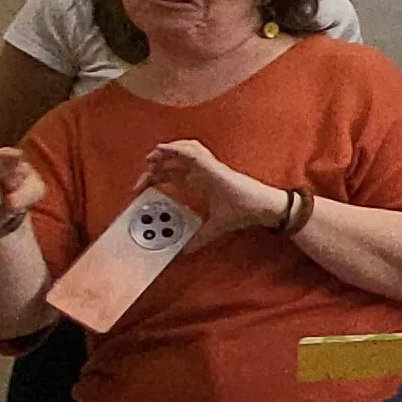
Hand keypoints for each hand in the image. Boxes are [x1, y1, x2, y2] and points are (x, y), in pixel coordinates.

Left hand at [140, 139, 281, 238]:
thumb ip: (198, 238)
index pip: (172, 175)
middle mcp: (202, 172)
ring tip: (152, 156)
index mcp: (201, 183)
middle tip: (142, 173)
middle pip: (173, 161)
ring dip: (166, 152)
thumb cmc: (243, 212)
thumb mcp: (214, 228)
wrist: (261, 208)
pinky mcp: (213, 166)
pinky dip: (177, 149)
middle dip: (155, 165)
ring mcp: (208, 167)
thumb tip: (184, 252)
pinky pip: (193, 153)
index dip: (155, 178)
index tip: (140, 187)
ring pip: (183, 150)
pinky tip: (163, 149)